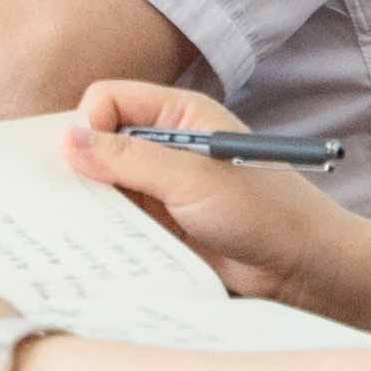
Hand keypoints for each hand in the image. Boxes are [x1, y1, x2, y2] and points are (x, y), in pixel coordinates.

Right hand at [52, 78, 352, 309]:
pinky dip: (105, 226)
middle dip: (83, 163)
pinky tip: (104, 240)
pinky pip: (117, 216)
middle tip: (72, 193)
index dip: (88, 124)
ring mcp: (161, 185)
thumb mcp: (192, 179)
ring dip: (94, 199)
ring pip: (103, 181)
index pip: (108, 99)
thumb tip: (65, 140)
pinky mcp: (161, 222)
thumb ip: (127, 159)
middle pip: (99, 139)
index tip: (80, 160)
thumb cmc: (264, 213)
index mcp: (179, 115)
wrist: (305, 270)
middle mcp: (166, 145)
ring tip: (89, 223)